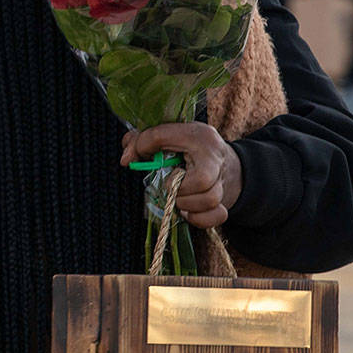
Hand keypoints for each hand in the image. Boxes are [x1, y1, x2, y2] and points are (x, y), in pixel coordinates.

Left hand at [120, 123, 242, 228]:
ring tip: (177, 197)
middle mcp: (214, 156)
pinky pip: (217, 215)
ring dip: (186, 204)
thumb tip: (126, 160)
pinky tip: (187, 211)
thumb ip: (140, 140)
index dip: (142, 147)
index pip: (161, 137)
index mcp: (197, 134)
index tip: (139, 155)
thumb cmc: (185, 147)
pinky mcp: (225, 200)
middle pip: (202, 181)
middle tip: (168, 185)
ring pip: (209, 199)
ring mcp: (222, 179)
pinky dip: (199, 218)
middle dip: (178, 188)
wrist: (221, 159)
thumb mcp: (164, 135)